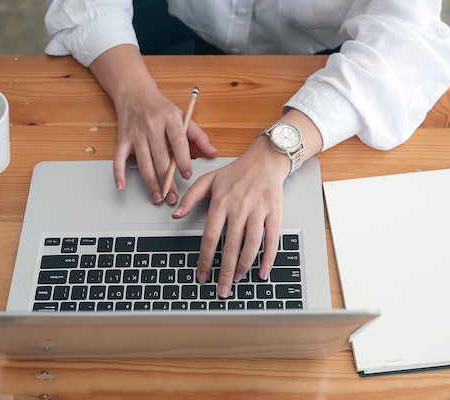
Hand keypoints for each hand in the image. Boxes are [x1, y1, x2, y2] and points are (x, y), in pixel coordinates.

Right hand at [113, 88, 215, 203]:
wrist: (135, 93)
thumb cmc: (161, 108)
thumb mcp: (183, 117)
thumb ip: (199, 136)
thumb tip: (213, 153)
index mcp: (170, 120)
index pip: (178, 142)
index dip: (183, 160)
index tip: (187, 175)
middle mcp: (152, 126)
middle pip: (160, 157)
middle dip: (167, 180)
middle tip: (173, 197)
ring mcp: (136, 134)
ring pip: (143, 162)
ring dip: (150, 182)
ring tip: (157, 198)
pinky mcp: (123, 139)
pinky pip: (119, 158)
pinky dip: (118, 172)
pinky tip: (121, 186)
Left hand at [172, 137, 290, 298]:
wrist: (265, 159)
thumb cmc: (237, 171)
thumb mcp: (208, 179)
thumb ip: (190, 197)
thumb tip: (175, 215)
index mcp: (221, 202)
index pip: (210, 237)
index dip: (205, 259)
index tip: (202, 275)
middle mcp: (239, 208)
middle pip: (230, 246)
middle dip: (225, 271)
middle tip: (222, 289)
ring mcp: (258, 211)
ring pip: (251, 245)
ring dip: (244, 266)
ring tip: (238, 280)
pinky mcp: (275, 213)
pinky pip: (272, 239)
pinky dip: (268, 258)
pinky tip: (262, 272)